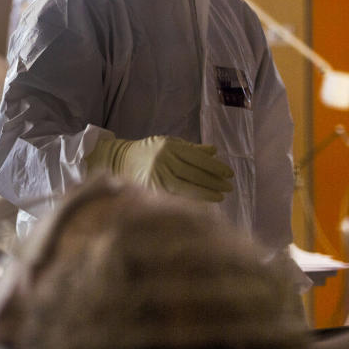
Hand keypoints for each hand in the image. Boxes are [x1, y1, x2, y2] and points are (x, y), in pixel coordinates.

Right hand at [85, 135, 233, 201]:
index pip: (197, 157)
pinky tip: (201, 204)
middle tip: (229, 188)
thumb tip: (214, 151)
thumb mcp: (169, 143)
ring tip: (220, 197)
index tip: (229, 174)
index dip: (215, 166)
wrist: (119, 160)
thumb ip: (192, 148)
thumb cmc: (148, 151)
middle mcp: (162, 160)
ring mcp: (155, 175)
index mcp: (169, 146)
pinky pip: (174, 196)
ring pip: (185, 186)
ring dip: (205, 192)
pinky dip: (189, 200)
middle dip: (213, 181)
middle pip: (193, 172)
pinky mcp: (150, 189)